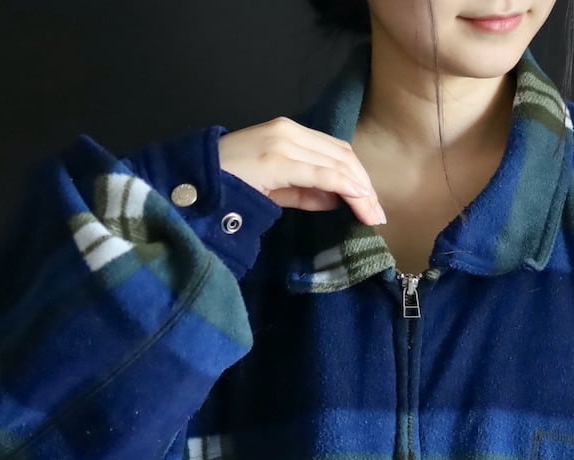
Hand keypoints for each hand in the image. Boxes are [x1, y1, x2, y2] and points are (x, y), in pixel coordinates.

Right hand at [218, 118, 386, 226]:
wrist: (195, 182)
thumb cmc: (230, 185)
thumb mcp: (274, 188)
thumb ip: (305, 192)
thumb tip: (336, 199)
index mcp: (288, 133)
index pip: (335, 151)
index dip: (358, 177)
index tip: (372, 204)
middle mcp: (289, 131)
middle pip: (342, 155)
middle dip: (365, 186)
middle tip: (378, 214)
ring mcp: (283, 143)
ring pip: (337, 163)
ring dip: (360, 190)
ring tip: (372, 215)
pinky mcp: (278, 159)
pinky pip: (322, 173)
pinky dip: (345, 187)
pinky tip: (358, 202)